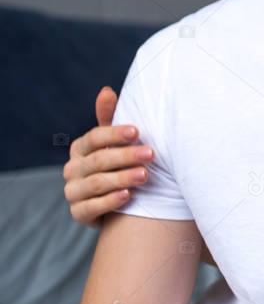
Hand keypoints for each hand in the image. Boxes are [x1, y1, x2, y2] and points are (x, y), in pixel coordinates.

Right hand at [63, 86, 153, 226]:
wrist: (118, 199)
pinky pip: (90, 207)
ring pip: (96, 184)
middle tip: (150, 154)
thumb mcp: (116, 140)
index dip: (114, 134)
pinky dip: (109, 201)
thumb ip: (110, 118)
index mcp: (81, 147)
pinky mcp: (78, 213)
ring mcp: (73, 191)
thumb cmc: (119, 162)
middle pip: (98, 160)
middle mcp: (73, 169)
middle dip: (126, 156)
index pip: (94, 137)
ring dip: (121, 178)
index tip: (138, 131)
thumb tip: (106, 90)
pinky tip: (127, 196)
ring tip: (144, 175)